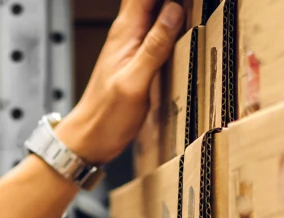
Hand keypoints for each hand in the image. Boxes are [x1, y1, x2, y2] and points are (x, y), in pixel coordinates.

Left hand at [57, 0, 184, 164]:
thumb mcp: (134, 83)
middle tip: (194, 10)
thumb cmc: (106, 117)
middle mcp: (127, 31)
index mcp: (126, 30)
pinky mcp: (135, 57)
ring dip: (172, 9)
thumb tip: (174, 11)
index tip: (189, 3)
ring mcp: (131, 43)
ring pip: (154, 8)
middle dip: (173, 2)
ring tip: (192, 13)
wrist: (89, 138)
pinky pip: (154, 28)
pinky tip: (181, 27)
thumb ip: (154, 47)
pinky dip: (169, 23)